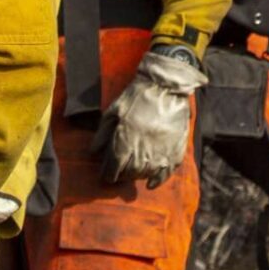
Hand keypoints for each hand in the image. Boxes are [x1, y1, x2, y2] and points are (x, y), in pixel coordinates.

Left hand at [93, 44, 202, 184]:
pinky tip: (150, 183)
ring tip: (134, 171)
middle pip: (129, 173)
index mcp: (125, 139)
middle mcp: (142, 149)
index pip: (113, 167)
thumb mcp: (114, 110)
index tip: (106, 175)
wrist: (166, 85)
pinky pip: (166, 173)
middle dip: (122, 175)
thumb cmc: (137, 96)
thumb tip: (93, 152)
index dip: (108, 174)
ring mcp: (161, 151)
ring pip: (146, 174)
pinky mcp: (175, 150)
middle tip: (120, 171)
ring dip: (137, 175)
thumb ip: (102, 133)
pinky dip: (157, 181)